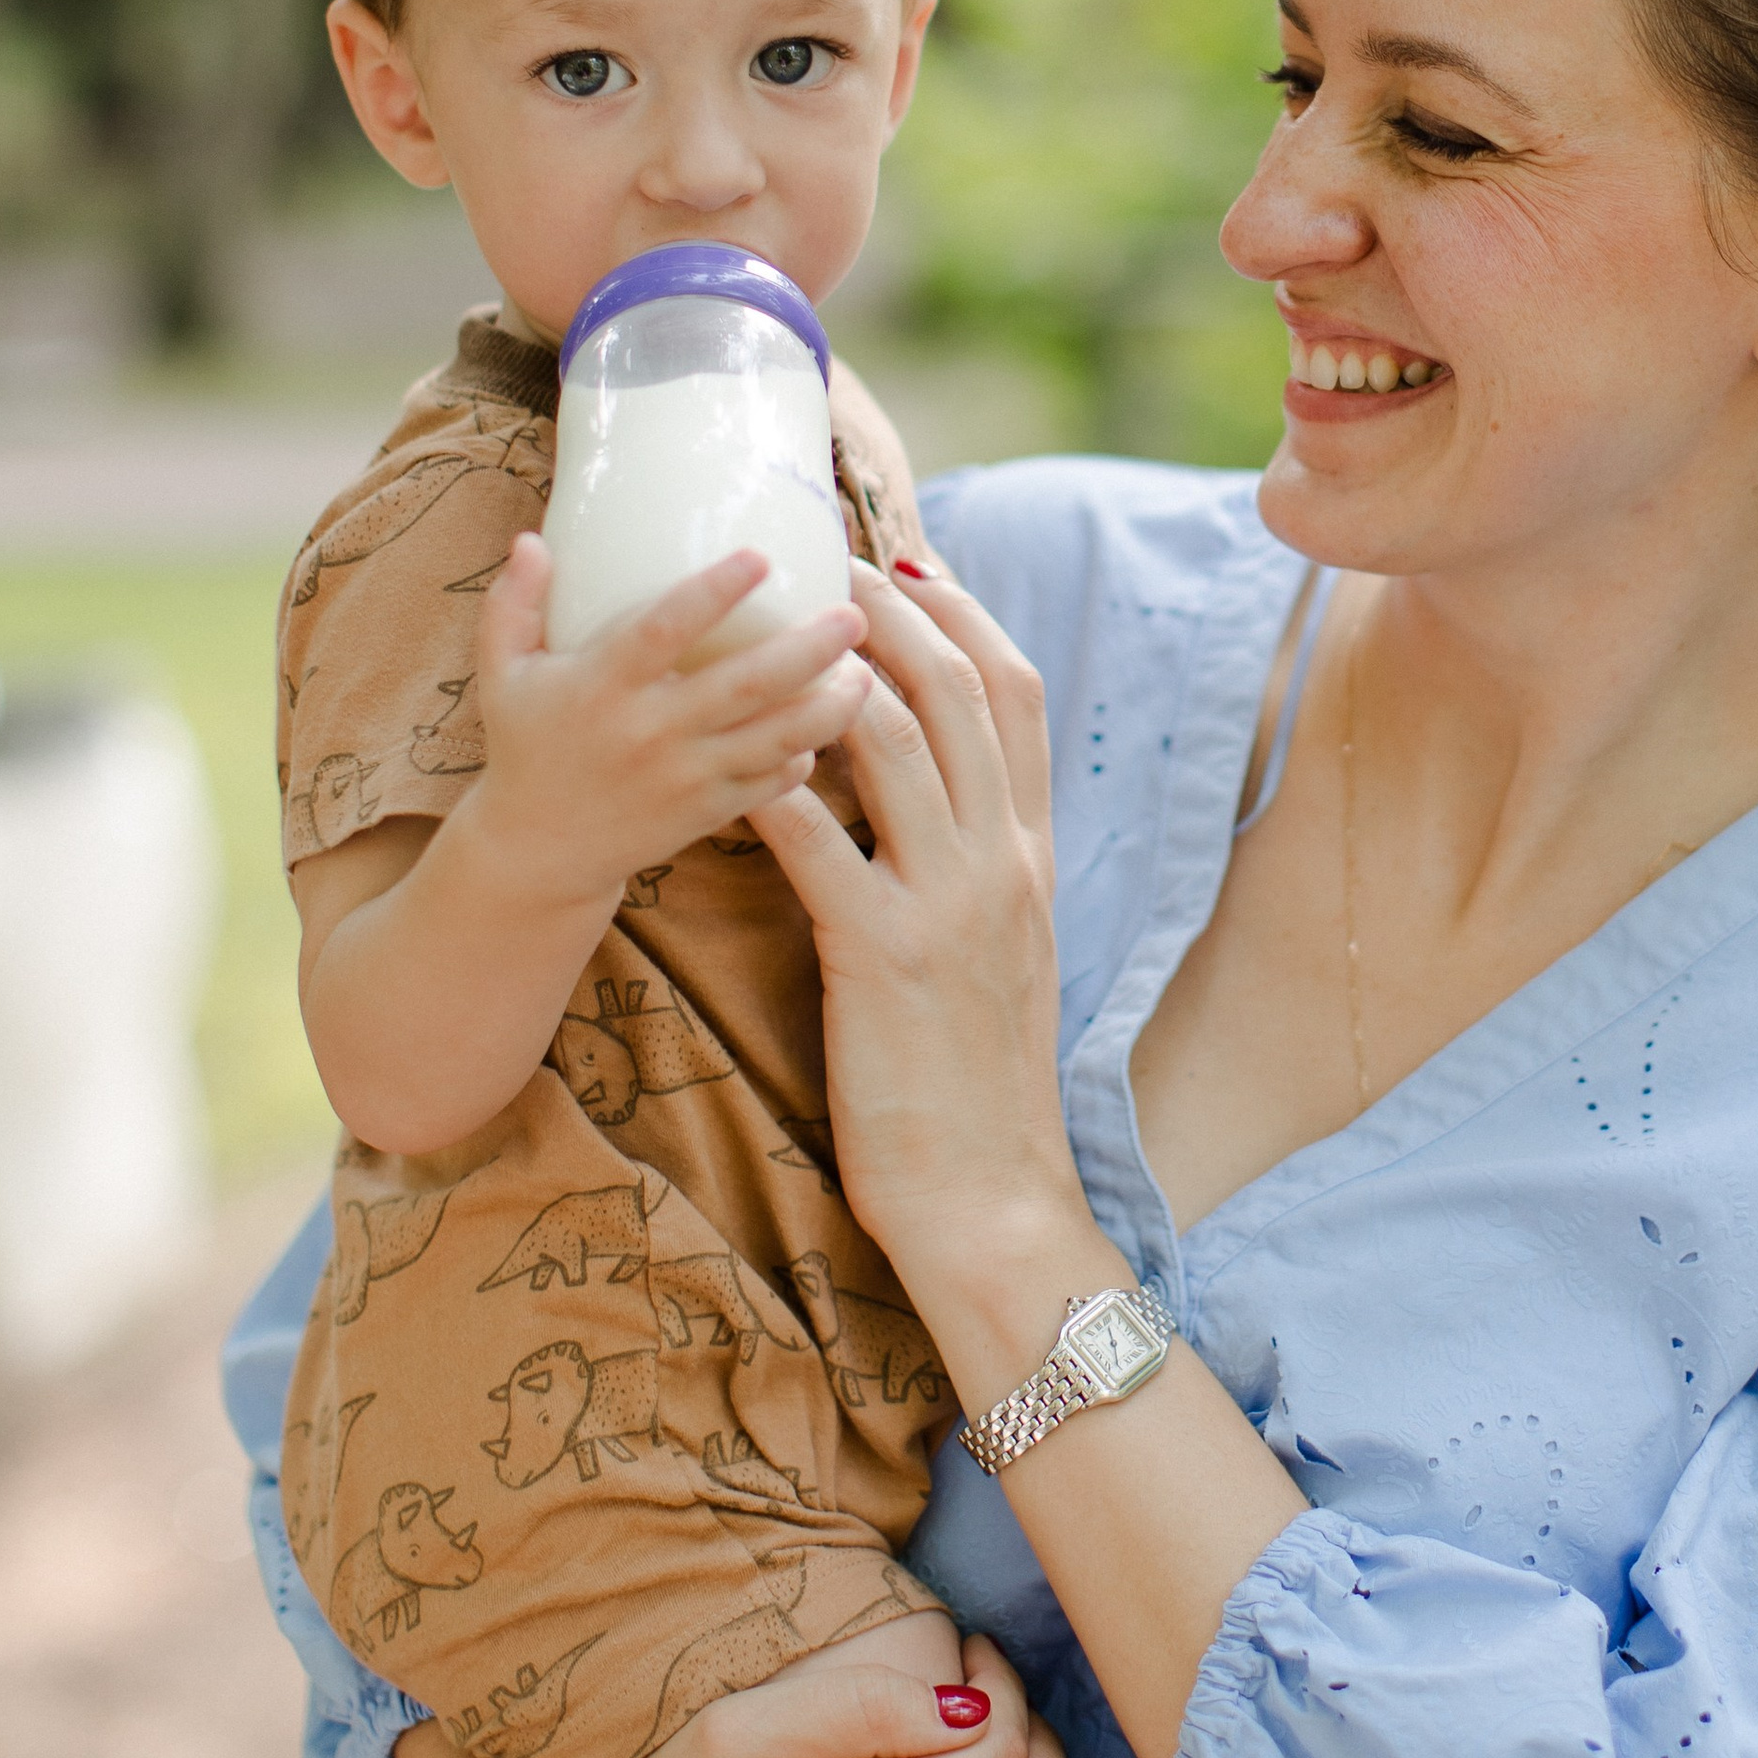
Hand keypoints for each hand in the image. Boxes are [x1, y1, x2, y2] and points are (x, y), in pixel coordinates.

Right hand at [469, 535, 866, 918]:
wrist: (536, 853)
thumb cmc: (527, 745)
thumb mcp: (504, 673)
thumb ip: (513, 604)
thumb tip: (532, 538)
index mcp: (600, 687)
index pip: (662, 632)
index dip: (712, 594)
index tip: (760, 556)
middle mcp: (648, 733)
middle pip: (742, 687)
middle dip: (806, 650)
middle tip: (853, 614)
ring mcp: (682, 778)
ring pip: (772, 740)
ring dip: (829, 707)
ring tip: (867, 671)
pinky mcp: (705, 813)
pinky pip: (770, 783)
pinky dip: (806, 756)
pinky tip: (833, 724)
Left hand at [747, 562, 1088, 1294]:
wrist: (994, 1198)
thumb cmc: (980, 1085)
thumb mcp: (1006, 955)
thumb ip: (979, 872)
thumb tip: (936, 806)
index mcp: (1030, 855)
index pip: (1015, 697)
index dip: (965, 617)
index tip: (911, 564)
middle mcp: (1002, 861)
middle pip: (960, 691)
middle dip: (896, 611)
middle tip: (831, 560)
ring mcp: (950, 905)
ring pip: (899, 743)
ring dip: (832, 672)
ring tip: (770, 631)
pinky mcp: (885, 958)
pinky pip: (823, 846)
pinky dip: (777, 790)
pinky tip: (727, 759)